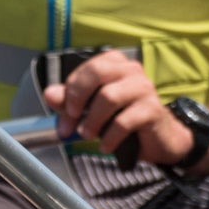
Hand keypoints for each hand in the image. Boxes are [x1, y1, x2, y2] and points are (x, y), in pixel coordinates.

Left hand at [42, 52, 196, 167]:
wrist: (159, 139)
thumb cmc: (123, 119)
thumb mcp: (92, 109)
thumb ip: (70, 101)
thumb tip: (50, 94)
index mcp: (114, 64)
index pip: (86, 69)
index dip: (70, 92)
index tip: (63, 115)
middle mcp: (131, 70)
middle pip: (97, 72)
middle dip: (78, 98)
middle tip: (72, 121)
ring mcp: (144, 88)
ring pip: (109, 96)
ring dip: (93, 120)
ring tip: (88, 134)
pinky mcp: (152, 110)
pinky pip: (124, 121)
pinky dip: (109, 136)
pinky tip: (106, 145)